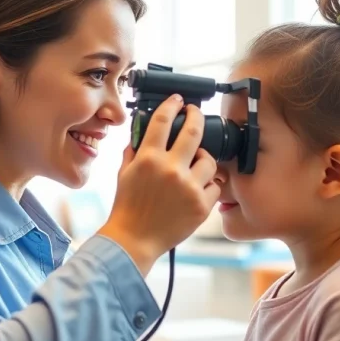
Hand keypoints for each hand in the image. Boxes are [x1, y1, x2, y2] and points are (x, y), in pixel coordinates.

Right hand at [98, 94, 219, 273]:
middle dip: (196, 115)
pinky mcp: (201, 205)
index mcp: (149, 159)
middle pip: (194, 131)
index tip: (177, 101)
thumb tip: (143, 133)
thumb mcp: (124, 174)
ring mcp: (189, 188)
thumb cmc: (127, 208)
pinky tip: (198, 188)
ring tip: (195, 164)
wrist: (134, 240)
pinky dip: (208, 185)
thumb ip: (134, 151)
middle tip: (195, 112)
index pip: (164, 120)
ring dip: (203, 159)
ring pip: (209, 160)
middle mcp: (170, 170)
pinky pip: (215, 185)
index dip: (172, 105)